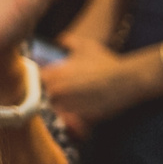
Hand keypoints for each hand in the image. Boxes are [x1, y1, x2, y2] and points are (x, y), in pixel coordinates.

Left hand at [41, 41, 155, 134]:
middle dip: (45, 98)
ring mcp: (69, 106)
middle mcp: (60, 91)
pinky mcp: (80, 118)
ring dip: (56, 110)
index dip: (38, 83)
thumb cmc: (106, 63)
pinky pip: (68, 123)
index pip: (34, 82)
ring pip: (53, 112)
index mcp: (57, 74)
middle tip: (53, 97)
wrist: (127, 80)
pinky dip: (69, 121)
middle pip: (41, 99)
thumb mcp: (87, 46)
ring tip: (65, 107)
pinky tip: (74, 116)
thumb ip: (69, 41)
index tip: (43, 83)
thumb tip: (59, 40)